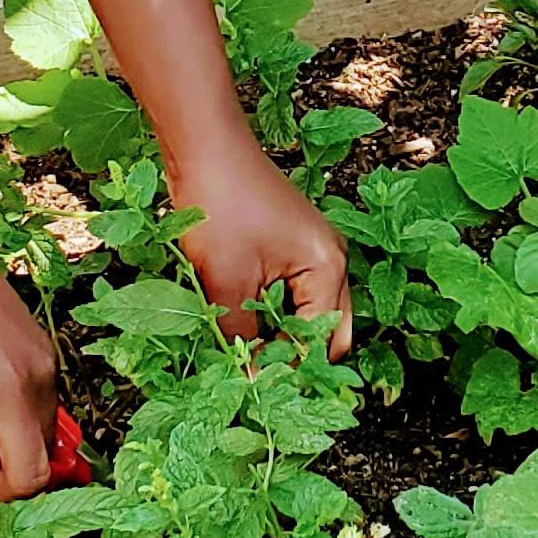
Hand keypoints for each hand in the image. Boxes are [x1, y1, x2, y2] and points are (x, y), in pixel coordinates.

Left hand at [171, 130, 352, 358]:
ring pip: (310, 312)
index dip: (288, 370)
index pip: (320, 340)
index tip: (255, 390)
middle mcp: (332, 259)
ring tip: (248, 357)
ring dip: (284, 335)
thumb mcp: (228, 282)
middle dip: (297, 358)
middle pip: (328, 330)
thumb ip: (243, 335)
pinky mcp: (292, 244)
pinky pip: (294, 292)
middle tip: (260, 380)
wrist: (205, 147)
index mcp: (328, 267)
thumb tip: (249, 377)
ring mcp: (313, 250)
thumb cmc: (221, 206)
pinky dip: (274, 313)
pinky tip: (244, 323)